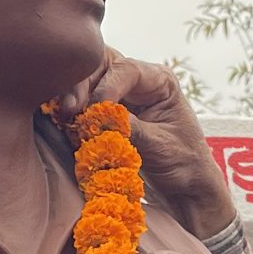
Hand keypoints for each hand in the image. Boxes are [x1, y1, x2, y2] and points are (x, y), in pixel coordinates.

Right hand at [54, 53, 237, 237]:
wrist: (186, 188)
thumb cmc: (184, 164)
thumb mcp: (159, 146)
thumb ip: (131, 129)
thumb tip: (99, 118)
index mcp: (159, 81)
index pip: (126, 70)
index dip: (105, 87)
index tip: (92, 110)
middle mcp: (138, 81)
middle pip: (101, 65)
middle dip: (82, 84)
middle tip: (69, 109)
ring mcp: (121, 95)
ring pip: (87, 81)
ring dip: (74, 96)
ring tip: (66, 117)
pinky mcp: (107, 113)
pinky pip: (84, 103)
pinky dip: (72, 111)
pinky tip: (67, 124)